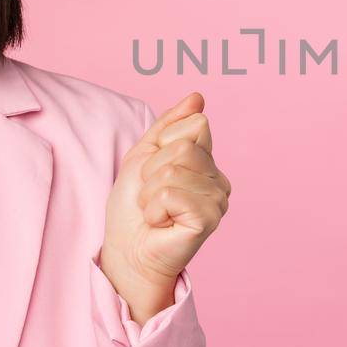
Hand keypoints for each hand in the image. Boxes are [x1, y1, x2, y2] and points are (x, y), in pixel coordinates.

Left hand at [100, 93, 230, 314]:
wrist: (126, 249)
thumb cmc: (133, 207)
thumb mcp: (144, 154)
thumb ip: (170, 125)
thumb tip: (197, 96)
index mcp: (207, 161)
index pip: (196, 124)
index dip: (163, 145)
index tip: (154, 171)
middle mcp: (219, 179)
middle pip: (185, 146)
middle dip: (153, 169)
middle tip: (151, 195)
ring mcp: (218, 200)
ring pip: (176, 169)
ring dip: (151, 192)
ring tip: (155, 210)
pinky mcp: (209, 219)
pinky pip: (173, 193)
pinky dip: (154, 207)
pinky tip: (160, 223)